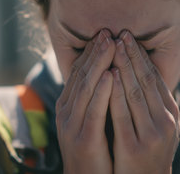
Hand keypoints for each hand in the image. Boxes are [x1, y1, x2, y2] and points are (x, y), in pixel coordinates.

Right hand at [55, 29, 114, 173]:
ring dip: (99, 63)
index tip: (106, 33)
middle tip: (108, 31)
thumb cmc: (94, 147)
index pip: (80, 71)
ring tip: (111, 44)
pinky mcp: (84, 138)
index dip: (92, 51)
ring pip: (86, 87)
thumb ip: (95, 96)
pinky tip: (112, 75)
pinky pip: (94, 110)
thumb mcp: (90, 117)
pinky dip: (102, 91)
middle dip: (95, 51)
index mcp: (69, 104)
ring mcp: (72, 124)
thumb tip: (109, 71)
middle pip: (82, 74)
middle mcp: (67, 110)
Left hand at [110, 31, 179, 173]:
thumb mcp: (158, 127)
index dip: (142, 56)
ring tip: (114, 46)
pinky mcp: (134, 146)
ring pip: (136, 92)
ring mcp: (152, 133)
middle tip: (121, 33)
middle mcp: (166, 121)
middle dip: (133, 54)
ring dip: (125, 66)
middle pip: (147, 80)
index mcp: (171, 114)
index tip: (129, 38)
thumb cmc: (149, 154)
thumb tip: (142, 74)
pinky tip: (109, 74)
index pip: (155, 78)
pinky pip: (123, 113)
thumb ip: (153, 103)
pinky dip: (116, 91)